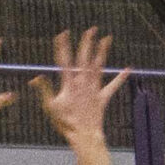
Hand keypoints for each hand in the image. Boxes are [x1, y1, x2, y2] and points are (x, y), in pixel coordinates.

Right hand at [30, 27, 129, 144]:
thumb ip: (45, 90)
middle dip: (87, 43)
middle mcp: (83, 83)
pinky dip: (121, 78)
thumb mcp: (50, 107)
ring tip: (107, 38)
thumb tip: (36, 77)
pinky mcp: (103, 97)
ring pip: (99, 66)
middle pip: (85, 59)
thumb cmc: (65, 123)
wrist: (84, 135)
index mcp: (69, 84)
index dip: (63, 47)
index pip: (64, 61)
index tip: (63, 34)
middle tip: (91, 29)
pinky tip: (128, 69)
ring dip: (103, 52)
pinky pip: (113, 86)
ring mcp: (94, 89)